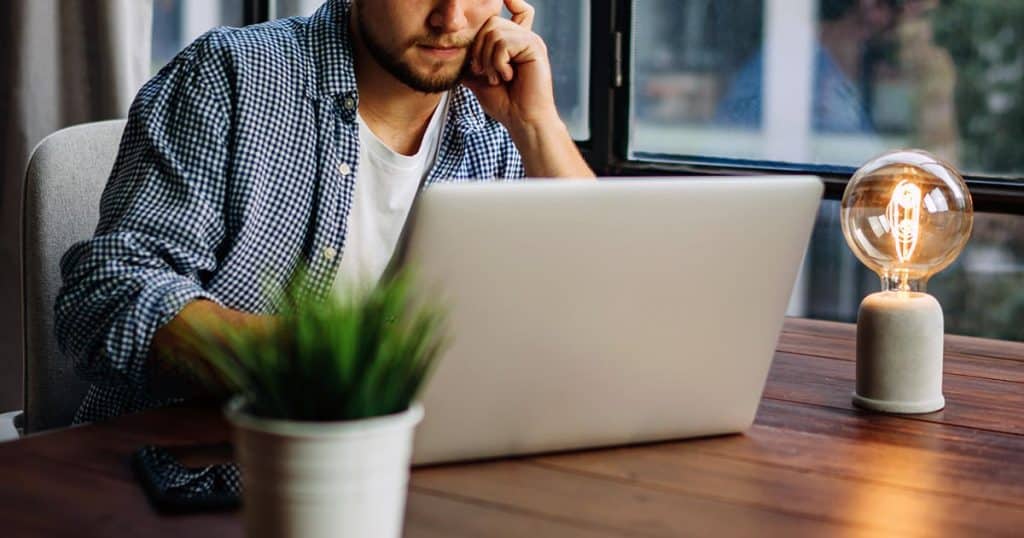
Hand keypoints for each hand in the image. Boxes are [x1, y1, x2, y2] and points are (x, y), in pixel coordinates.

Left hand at [464, 0, 558, 131]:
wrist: (522, 120)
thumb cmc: (504, 103)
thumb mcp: (479, 79)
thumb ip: (470, 62)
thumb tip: (450, 50)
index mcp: (515, 42)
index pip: (516, 9)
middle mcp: (525, 37)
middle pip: (491, 21)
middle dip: (479, 49)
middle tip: (484, 72)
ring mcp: (531, 41)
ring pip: (494, 31)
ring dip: (487, 59)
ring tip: (496, 78)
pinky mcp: (535, 48)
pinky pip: (503, 42)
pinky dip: (497, 62)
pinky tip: (507, 77)